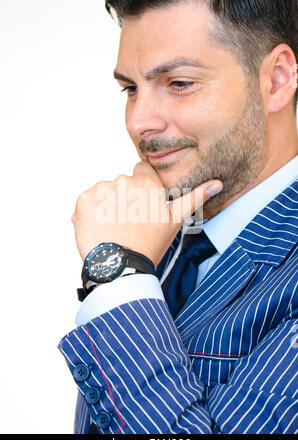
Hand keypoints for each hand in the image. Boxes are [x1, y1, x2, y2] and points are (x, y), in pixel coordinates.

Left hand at [71, 161, 222, 266]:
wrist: (121, 267)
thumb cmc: (149, 244)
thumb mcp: (175, 221)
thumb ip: (194, 198)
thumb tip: (217, 183)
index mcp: (146, 182)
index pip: (141, 172)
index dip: (141, 189)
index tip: (140, 206)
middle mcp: (123, 180)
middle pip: (122, 184)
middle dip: (124, 199)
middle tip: (128, 223)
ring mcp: (101, 190)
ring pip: (104, 192)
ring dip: (106, 206)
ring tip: (113, 228)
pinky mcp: (83, 200)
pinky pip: (86, 201)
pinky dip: (90, 213)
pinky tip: (99, 228)